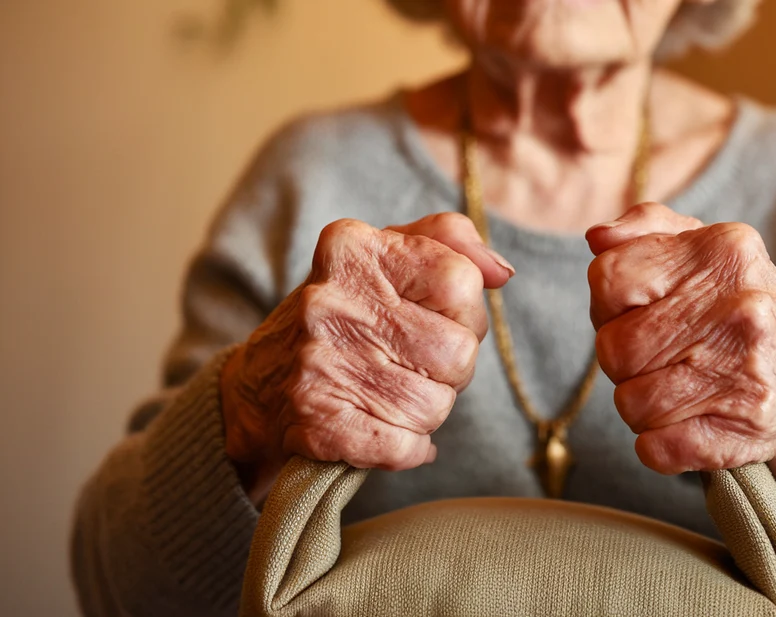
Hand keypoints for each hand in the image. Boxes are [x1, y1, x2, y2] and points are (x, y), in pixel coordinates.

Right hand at [220, 214, 513, 503]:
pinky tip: (381, 429)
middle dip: (451, 369)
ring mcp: (321, 364)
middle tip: (412, 365)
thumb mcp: (384, 260)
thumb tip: (500, 271)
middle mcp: (332, 301)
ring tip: (390, 394)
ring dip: (427, 411)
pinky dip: (408, 448)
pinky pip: (408, 447)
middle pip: (458, 350)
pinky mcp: (318, 424)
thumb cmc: (343, 320)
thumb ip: (448, 245)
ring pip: (438, 405)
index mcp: (355, 250)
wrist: (254, 391)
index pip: (459, 280)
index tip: (436, 319)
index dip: (464, 311)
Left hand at [586, 203, 775, 560]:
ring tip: (678, 389)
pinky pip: (655, 448)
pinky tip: (689, 423)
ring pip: (630, 403)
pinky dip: (660, 445)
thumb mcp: (711, 251)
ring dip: (642, 405)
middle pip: (614, 348)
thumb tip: (598, 238)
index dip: (608, 304)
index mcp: (724, 252)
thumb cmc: (747, 309)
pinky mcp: (746, 431)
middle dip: (624, 360)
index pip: (609, 279)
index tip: (635, 311)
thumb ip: (649, 229)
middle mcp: (739, 310)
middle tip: (660, 357)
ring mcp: (745, 373)